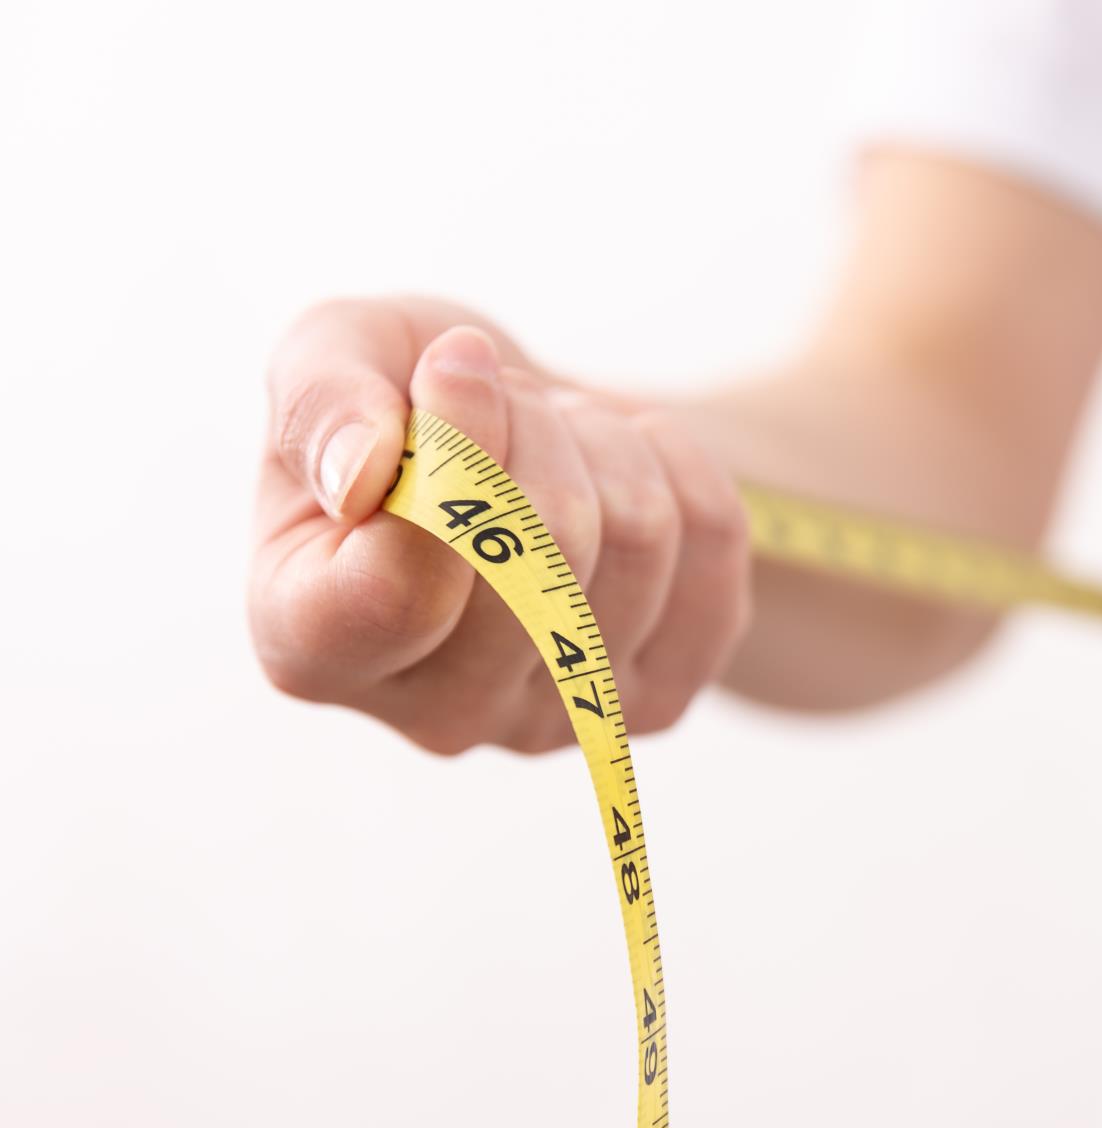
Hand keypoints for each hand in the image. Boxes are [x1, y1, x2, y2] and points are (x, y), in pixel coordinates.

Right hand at [249, 297, 750, 752]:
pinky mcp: (663, 699)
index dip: (451, 460)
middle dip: (531, 427)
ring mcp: (559, 723)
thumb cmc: (409, 403)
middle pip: (537, 555)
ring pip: (636, 532)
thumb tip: (363, 468)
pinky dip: (676, 458)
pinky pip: (714, 537)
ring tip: (555, 434)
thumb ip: (318, 399)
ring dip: (601, 437)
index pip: (399, 589)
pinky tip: (621, 467)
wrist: (527, 444)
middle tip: (505, 397)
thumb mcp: (336, 355)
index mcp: (312, 645)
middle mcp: (435, 715)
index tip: (458, 362)